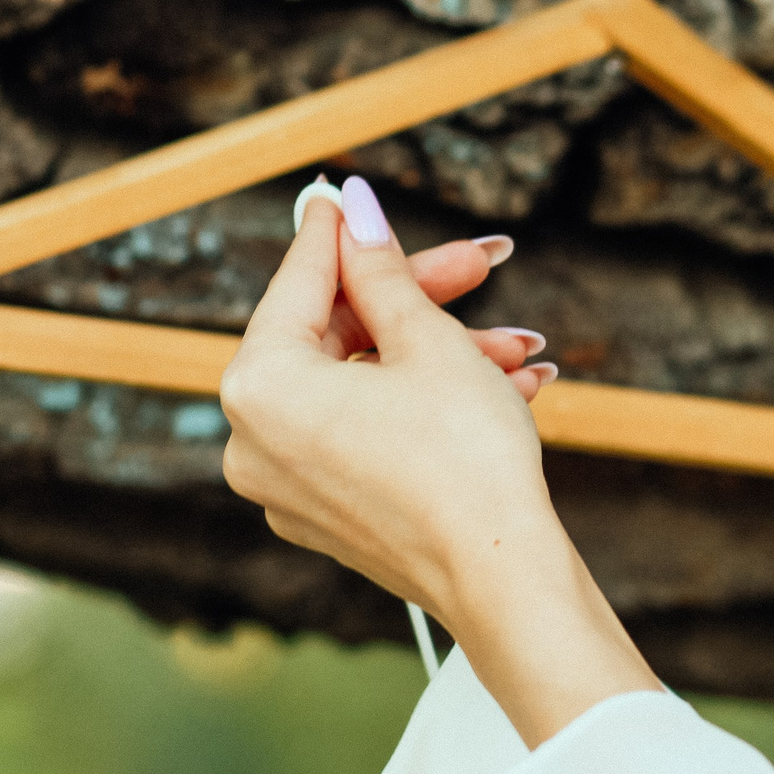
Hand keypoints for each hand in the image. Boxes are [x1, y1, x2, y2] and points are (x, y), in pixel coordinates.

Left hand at [221, 177, 656, 743]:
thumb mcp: (427, 340)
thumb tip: (354, 212)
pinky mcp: (327, 516)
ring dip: (441, 356)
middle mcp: (253, 441)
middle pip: (334, 336)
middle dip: (417, 301)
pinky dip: (424, 405)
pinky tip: (503, 387)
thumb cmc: (464, 458)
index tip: (349, 195)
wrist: (503, 578)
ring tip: (520, 349)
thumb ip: (381, 271)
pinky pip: (369, 434)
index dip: (339, 233)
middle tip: (481, 265)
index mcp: (258, 387)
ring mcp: (287, 487)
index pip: (298, 283)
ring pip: (363, 388)